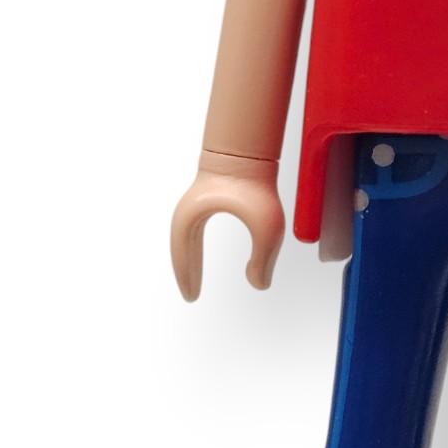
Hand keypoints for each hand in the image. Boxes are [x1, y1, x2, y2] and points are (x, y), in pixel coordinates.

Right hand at [170, 152, 284, 298]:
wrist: (251, 149)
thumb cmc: (254, 182)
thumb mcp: (267, 228)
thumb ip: (263, 260)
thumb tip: (258, 284)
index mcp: (192, 219)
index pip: (183, 256)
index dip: (188, 277)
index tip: (192, 297)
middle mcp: (189, 212)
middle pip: (181, 249)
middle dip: (186, 271)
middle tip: (191, 295)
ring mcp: (195, 202)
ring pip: (186, 239)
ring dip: (189, 258)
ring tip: (195, 278)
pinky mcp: (206, 197)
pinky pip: (195, 229)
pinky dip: (195, 245)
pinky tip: (201, 252)